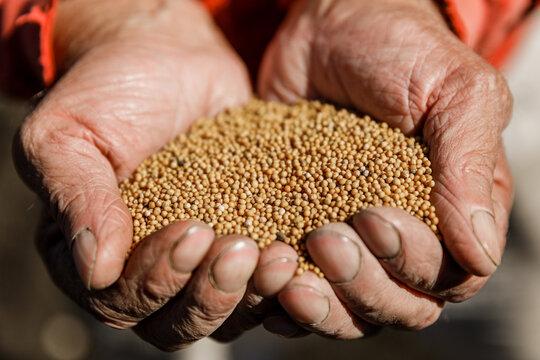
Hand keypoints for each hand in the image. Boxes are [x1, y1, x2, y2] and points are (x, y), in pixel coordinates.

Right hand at [14, 0, 259, 349]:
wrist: (168, 57)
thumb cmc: (110, 90)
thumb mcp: (69, 134)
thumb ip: (77, 200)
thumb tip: (94, 271)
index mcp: (96, 255)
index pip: (122, 301)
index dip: (157, 280)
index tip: (191, 230)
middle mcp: (148, 269)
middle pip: (178, 322)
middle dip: (210, 294)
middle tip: (240, 248)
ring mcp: (201, 260)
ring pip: (227, 314)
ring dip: (253, 295)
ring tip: (280, 256)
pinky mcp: (246, 236)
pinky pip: (264, 283)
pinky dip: (284, 284)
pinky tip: (301, 258)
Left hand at [256, 0, 512, 336]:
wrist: (332, 24)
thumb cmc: (401, 49)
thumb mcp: (454, 92)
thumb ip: (469, 167)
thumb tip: (480, 253)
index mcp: (453, 211)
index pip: (447, 276)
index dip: (411, 263)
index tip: (371, 218)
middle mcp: (405, 236)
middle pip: (396, 306)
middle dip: (361, 285)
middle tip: (323, 239)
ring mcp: (350, 238)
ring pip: (346, 309)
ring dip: (320, 306)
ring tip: (284, 270)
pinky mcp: (301, 227)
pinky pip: (296, 284)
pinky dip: (279, 295)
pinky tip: (265, 281)